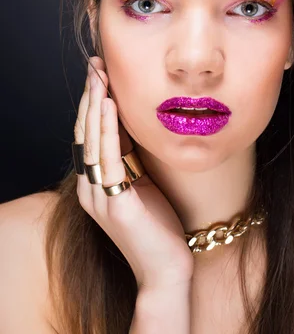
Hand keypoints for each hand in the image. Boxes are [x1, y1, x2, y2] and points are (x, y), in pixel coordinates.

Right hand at [74, 56, 193, 289]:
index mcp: (94, 183)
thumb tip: (131, 121)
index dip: (92, 103)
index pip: (89, 134)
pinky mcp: (114, 204)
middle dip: (90, 96)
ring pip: (92, 141)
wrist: (167, 269)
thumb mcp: (140, 183)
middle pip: (85, 133)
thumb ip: (130, 157)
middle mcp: (89, 188)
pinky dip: (108, 129)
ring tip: (99, 76)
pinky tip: (110, 105)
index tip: (99, 73)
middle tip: (96, 64)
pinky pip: (109, 159)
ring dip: (96, 105)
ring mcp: (98, 197)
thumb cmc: (158, 225)